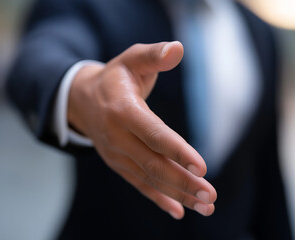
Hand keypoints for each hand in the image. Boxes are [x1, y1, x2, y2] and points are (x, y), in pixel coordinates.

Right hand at [67, 41, 216, 218]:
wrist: (83, 100)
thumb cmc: (116, 77)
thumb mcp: (132, 59)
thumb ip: (154, 55)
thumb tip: (178, 48)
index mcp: (123, 110)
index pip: (153, 134)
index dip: (177, 151)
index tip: (202, 167)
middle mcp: (118, 137)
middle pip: (153, 164)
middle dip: (183, 182)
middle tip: (211, 195)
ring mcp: (117, 155)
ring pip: (149, 179)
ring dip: (178, 194)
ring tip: (207, 206)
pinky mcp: (119, 164)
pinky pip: (140, 185)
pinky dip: (159, 199)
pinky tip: (179, 211)